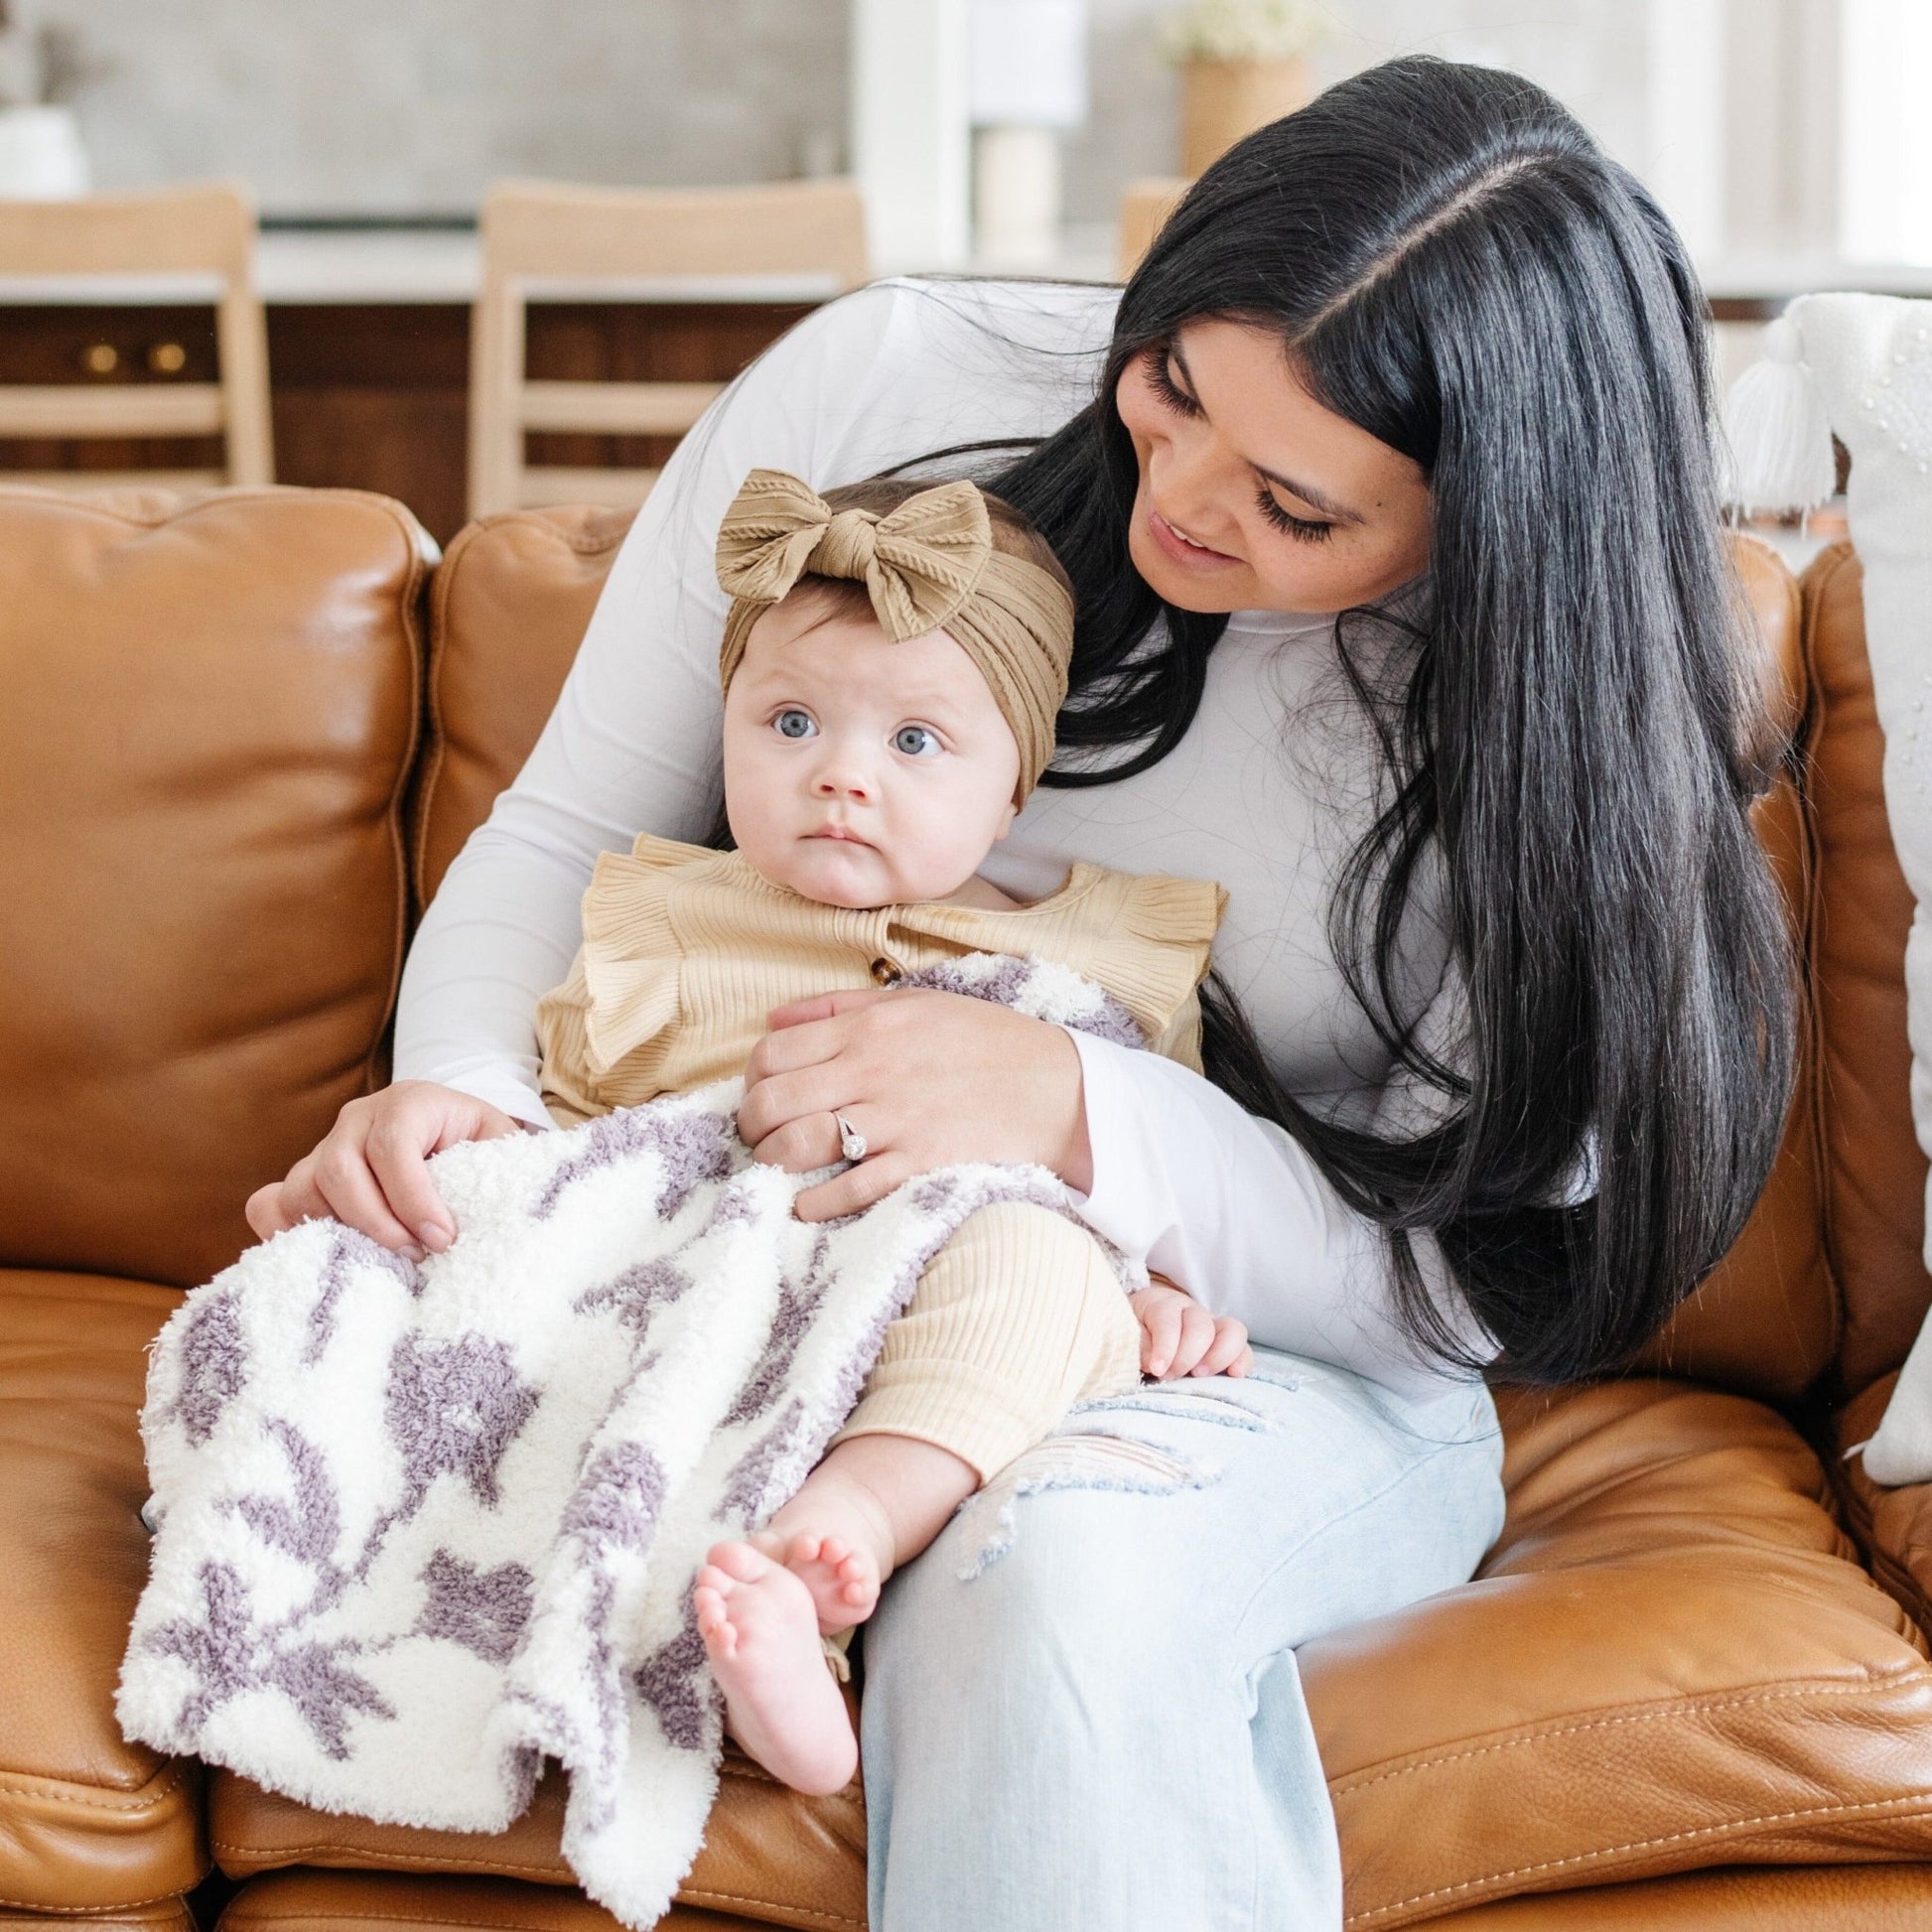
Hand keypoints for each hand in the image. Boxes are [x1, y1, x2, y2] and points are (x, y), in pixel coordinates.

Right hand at [244, 1080, 526, 1257]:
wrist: (450, 1132)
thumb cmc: (476, 1144)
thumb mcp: (498, 1143)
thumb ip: (502, 1164)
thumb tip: (509, 1210)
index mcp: (409, 1102)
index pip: (393, 1145)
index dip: (413, 1197)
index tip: (443, 1240)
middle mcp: (357, 1119)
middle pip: (340, 1170)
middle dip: (378, 1224)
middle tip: (416, 1257)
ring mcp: (323, 1148)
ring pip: (302, 1191)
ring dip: (340, 1235)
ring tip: (385, 1261)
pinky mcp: (301, 1179)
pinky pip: (269, 1204)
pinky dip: (287, 1234)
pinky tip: (329, 1257)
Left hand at [737, 986, 1091, 1220]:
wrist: (1056, 1089)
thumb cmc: (984, 1042)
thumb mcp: (913, 1005)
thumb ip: (838, 1007)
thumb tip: (773, 1017)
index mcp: (867, 1029)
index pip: (771, 1052)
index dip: (750, 1079)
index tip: (761, 1094)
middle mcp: (871, 1071)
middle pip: (771, 1100)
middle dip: (752, 1124)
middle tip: (761, 1136)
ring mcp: (894, 1120)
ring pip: (797, 1144)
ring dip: (774, 1162)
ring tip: (781, 1167)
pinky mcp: (919, 1164)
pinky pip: (848, 1189)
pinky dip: (816, 1203)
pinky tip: (810, 1204)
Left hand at [1129, 1280, 1251, 1380]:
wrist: (1143, 1324)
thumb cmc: (1134, 1331)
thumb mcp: (1126, 1332)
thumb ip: (1137, 1344)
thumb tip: (1153, 1361)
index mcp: (1162, 1304)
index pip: (1168, 1320)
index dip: (1165, 1347)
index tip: (1156, 1369)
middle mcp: (1191, 1311)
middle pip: (1200, 1326)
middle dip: (1186, 1356)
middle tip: (1171, 1376)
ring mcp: (1212, 1325)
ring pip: (1232, 1330)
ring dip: (1218, 1356)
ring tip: (1199, 1375)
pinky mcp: (1226, 1343)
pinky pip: (1245, 1348)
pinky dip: (1243, 1362)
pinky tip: (1233, 1375)